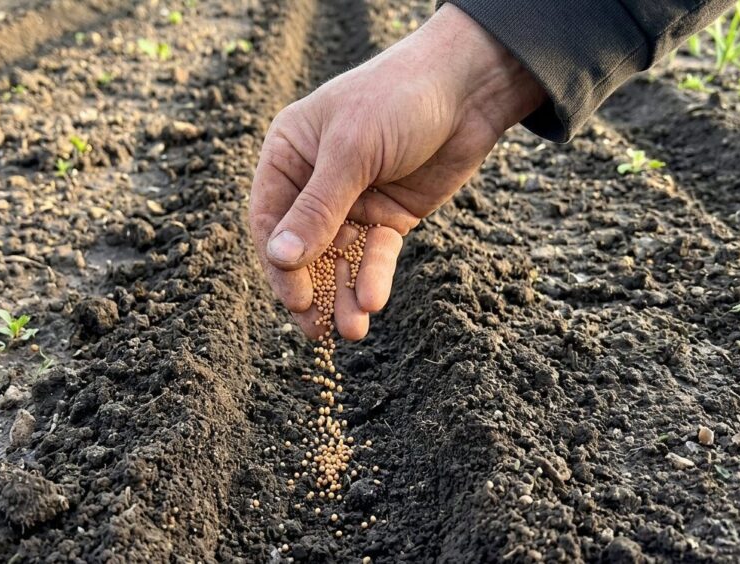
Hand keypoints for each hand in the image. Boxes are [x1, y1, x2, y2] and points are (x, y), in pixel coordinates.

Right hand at [249, 4, 545, 340]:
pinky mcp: (389, 217)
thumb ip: (317, 209)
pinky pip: (374, 255)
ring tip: (352, 330)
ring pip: (339, 259)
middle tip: (319, 331)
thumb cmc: (398, 99)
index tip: (296, 299)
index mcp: (290, 155)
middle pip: (303, 248)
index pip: (270, 219)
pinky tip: (374, 300)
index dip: (280, 263)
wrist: (469, 88)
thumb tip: (280, 258)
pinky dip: (373, 277)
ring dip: (343, 294)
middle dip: (311, 289)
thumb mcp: (351, 152)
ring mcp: (353, 202)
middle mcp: (315, 182)